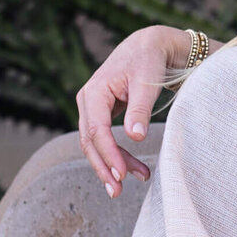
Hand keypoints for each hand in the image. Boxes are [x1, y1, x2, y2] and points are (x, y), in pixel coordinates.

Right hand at [75, 25, 190, 196]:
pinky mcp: (101, 112)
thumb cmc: (148, 60)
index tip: (122, 173)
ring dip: (110, 163)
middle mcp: (87, 100)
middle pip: (89, 141)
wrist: (148, 45)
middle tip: (118, 191)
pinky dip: (114, 154)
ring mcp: (92, 107)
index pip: (97, 130)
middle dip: (104, 167)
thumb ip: (140, 109)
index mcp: (95, 92)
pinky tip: (129, 168)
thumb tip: (135, 137)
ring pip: (94, 143)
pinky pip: (102, 138)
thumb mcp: (147, 82)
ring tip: (131, 182)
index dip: (108, 154)